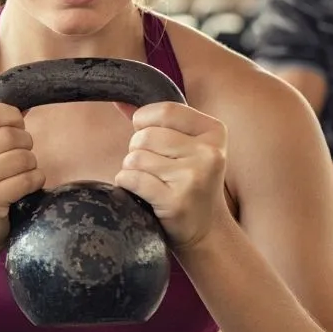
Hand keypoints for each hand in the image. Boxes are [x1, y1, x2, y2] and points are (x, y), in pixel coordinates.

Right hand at [0, 102, 45, 254]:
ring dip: (31, 165)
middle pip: (10, 135)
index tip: (16, 128)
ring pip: (22, 157)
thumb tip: (24, 105)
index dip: (11, 117)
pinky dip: (34, 181)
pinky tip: (24, 188)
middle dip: (25, 144)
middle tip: (20, 158)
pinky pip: (27, 180)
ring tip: (19, 174)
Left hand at [112, 102, 229, 251]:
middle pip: (145, 136)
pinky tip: (144, 194)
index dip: (144, 123)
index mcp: (214, 131)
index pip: (164, 111)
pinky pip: (132, 179)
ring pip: (135, 157)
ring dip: (132, 170)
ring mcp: (195, 177)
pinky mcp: (177, 201)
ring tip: (152, 182)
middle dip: (137, 151)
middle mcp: (209, 152)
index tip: (150, 140)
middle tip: (154, 169)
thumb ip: (154, 121)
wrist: (206, 231)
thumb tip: (118, 100)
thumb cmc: (188, 182)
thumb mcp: (184, 146)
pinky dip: (127, 185)